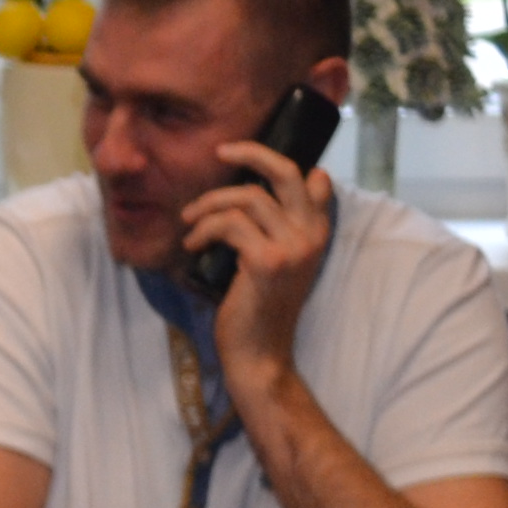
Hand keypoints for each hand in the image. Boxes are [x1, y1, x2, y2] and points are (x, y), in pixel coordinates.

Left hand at [184, 136, 339, 408]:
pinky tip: (191, 245)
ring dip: (209, 206)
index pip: (314, 181)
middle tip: (220, 152)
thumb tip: (254, 193)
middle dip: (250, 153)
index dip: (279, 162)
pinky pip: (229, 225)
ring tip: (190, 224)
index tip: (245, 157)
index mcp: (318, 233)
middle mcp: (312, 235)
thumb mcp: (275, 262)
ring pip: (247, 198)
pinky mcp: (266, 261)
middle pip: (286, 172)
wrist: (259, 354)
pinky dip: (203, 230)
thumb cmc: (259, 308)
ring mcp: (293, 247)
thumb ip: (275, 229)